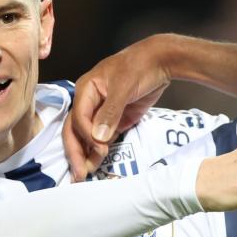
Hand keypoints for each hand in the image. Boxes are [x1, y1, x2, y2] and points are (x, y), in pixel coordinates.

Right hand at [64, 38, 173, 180]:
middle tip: (79, 174)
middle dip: (76, 152)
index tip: (99, 149)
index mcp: (86, 90)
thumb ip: (111, 112)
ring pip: (88, 137)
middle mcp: (90, 103)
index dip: (85, 136)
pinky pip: (103, 138)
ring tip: (86, 175)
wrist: (160, 62)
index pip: (78, 118)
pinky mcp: (115, 120)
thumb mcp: (124, 87)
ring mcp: (102, 113)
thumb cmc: (139, 67)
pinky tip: (97, 165)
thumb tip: (98, 138)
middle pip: (76, 131)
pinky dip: (99, 152)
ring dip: (86, 155)